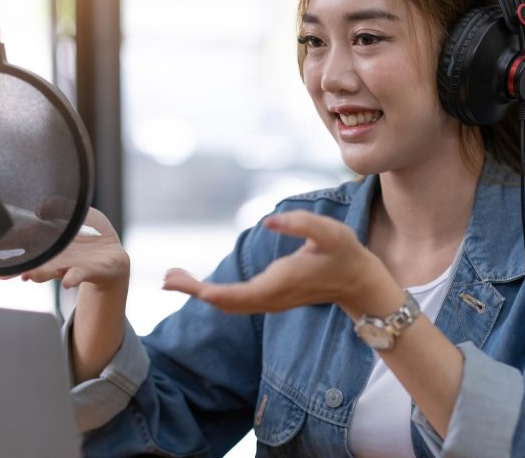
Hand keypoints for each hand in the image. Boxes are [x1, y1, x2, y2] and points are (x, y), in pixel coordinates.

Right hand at [1, 206, 128, 290]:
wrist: (114, 257)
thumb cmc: (91, 234)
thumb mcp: (77, 213)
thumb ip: (59, 206)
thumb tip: (39, 208)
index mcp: (47, 242)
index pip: (21, 242)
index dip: (3, 246)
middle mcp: (54, 257)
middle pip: (32, 261)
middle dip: (16, 267)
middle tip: (1, 272)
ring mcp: (71, 265)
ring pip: (52, 270)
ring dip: (41, 273)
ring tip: (30, 275)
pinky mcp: (90, 270)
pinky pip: (80, 274)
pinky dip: (74, 277)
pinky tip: (68, 280)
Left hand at [163, 210, 392, 314]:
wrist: (359, 281)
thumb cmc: (344, 253)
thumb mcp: (329, 232)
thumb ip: (301, 224)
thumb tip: (269, 220)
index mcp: (276, 285)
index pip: (230, 296)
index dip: (202, 290)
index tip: (177, 282)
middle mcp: (269, 299)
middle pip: (223, 303)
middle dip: (193, 292)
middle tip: (166, 277)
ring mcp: (269, 302)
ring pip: (228, 304)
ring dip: (200, 292)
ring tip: (175, 277)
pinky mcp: (270, 298)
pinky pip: (236, 301)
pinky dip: (214, 294)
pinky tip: (202, 283)